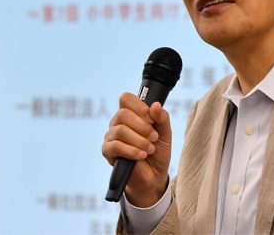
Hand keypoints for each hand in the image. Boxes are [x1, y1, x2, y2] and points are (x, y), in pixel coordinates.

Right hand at [102, 92, 171, 206]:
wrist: (153, 175)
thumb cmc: (157, 152)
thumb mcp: (165, 133)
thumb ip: (162, 118)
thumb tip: (155, 105)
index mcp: (131, 114)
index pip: (126, 98)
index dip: (140, 107)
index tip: (152, 120)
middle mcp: (118, 122)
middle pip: (123, 113)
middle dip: (143, 127)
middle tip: (154, 138)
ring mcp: (111, 136)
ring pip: (120, 130)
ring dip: (139, 141)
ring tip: (149, 150)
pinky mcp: (107, 151)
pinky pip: (115, 146)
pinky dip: (132, 151)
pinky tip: (141, 156)